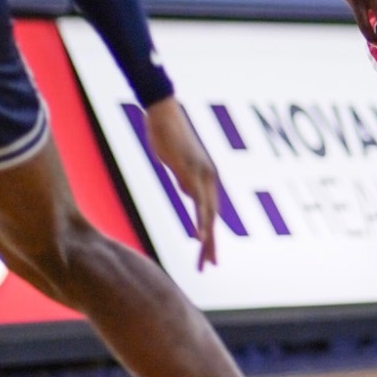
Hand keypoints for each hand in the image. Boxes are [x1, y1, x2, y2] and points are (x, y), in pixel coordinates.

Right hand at [143, 97, 222, 270]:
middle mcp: (208, 177)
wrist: (163, 110)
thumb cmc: (168, 134)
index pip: (210, 212)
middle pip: (213, 217)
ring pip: (208, 213)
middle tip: (210, 266)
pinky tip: (200, 236)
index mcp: (205, 177)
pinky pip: (198, 200)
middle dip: (211, 244)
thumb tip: (189, 194)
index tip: (208, 255)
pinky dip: (201, 220)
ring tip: (206, 259)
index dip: (210, 234)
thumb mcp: (178, 163)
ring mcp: (201, 173)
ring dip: (208, 238)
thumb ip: (186, 179)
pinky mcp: (190, 170)